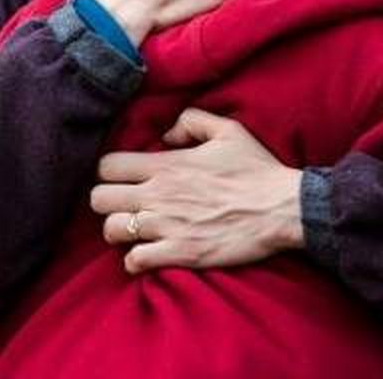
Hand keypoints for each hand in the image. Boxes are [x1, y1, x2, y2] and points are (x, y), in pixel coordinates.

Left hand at [89, 108, 304, 273]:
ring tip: (132, 231)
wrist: (283, 209)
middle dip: (106, 201)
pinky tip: (146, 254)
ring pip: (112, 230)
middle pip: (99, 199)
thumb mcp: (227, 130)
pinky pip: (135, 260)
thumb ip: (191, 121)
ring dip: (118, 231)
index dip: (108, 172)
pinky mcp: (181, 253)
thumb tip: (165, 134)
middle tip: (122, 205)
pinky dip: (135, 260)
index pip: (107, 166)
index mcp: (166, 166)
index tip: (121, 178)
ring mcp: (167, 226)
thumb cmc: (257, 169)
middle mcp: (159, 195)